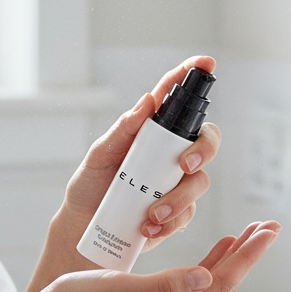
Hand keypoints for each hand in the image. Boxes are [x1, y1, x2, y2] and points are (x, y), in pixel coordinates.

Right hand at [33, 221, 280, 291]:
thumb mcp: (117, 288)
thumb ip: (162, 285)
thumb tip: (204, 277)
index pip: (219, 284)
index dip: (246, 256)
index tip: (267, 231)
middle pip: (222, 284)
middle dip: (248, 254)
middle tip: (270, 226)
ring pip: (210, 285)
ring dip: (233, 258)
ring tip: (252, 233)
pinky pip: (194, 287)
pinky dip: (211, 265)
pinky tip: (218, 251)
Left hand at [54, 55, 221, 256]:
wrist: (84, 229)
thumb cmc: (90, 187)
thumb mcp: (99, 155)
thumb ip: (123, 129)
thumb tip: (147, 101)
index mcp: (150, 132)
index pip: (175, 99)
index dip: (191, 76)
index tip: (205, 62)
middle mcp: (169, 154)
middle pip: (206, 140)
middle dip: (204, 149)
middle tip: (185, 165)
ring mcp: (176, 182)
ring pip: (200, 181)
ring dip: (179, 198)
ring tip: (151, 215)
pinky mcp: (177, 212)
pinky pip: (189, 213)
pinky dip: (171, 221)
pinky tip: (148, 228)